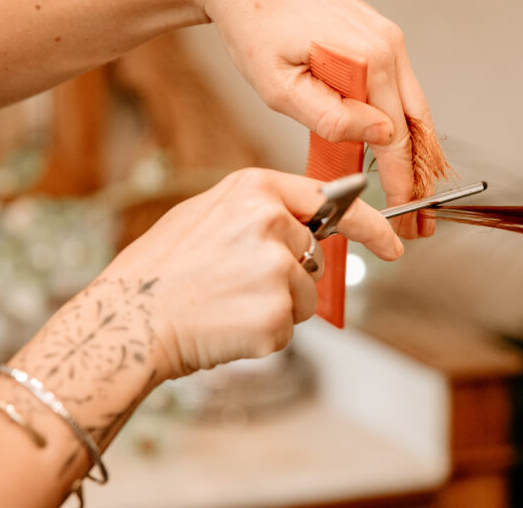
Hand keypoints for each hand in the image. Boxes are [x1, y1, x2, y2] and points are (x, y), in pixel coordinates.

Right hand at [100, 168, 402, 376]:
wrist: (129, 318)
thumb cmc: (161, 270)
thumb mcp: (208, 214)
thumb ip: (261, 210)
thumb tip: (307, 221)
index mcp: (255, 189)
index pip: (332, 202)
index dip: (369, 226)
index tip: (393, 245)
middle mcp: (272, 223)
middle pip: (312, 257)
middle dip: (287, 275)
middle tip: (233, 283)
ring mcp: (277, 269)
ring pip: (304, 295)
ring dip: (276, 306)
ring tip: (225, 303)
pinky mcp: (277, 314)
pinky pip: (289, 326)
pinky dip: (264, 334)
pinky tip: (227, 324)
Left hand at [188, 0, 439, 237]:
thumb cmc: (253, 22)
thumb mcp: (280, 85)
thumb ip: (330, 118)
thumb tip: (379, 139)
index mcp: (370, 59)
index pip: (398, 138)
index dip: (403, 183)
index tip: (404, 216)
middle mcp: (389, 45)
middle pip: (419, 125)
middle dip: (421, 177)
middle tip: (421, 219)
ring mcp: (388, 38)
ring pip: (414, 108)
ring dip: (416, 153)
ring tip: (414, 192)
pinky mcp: (378, 35)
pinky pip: (400, 89)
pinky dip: (403, 124)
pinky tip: (398, 151)